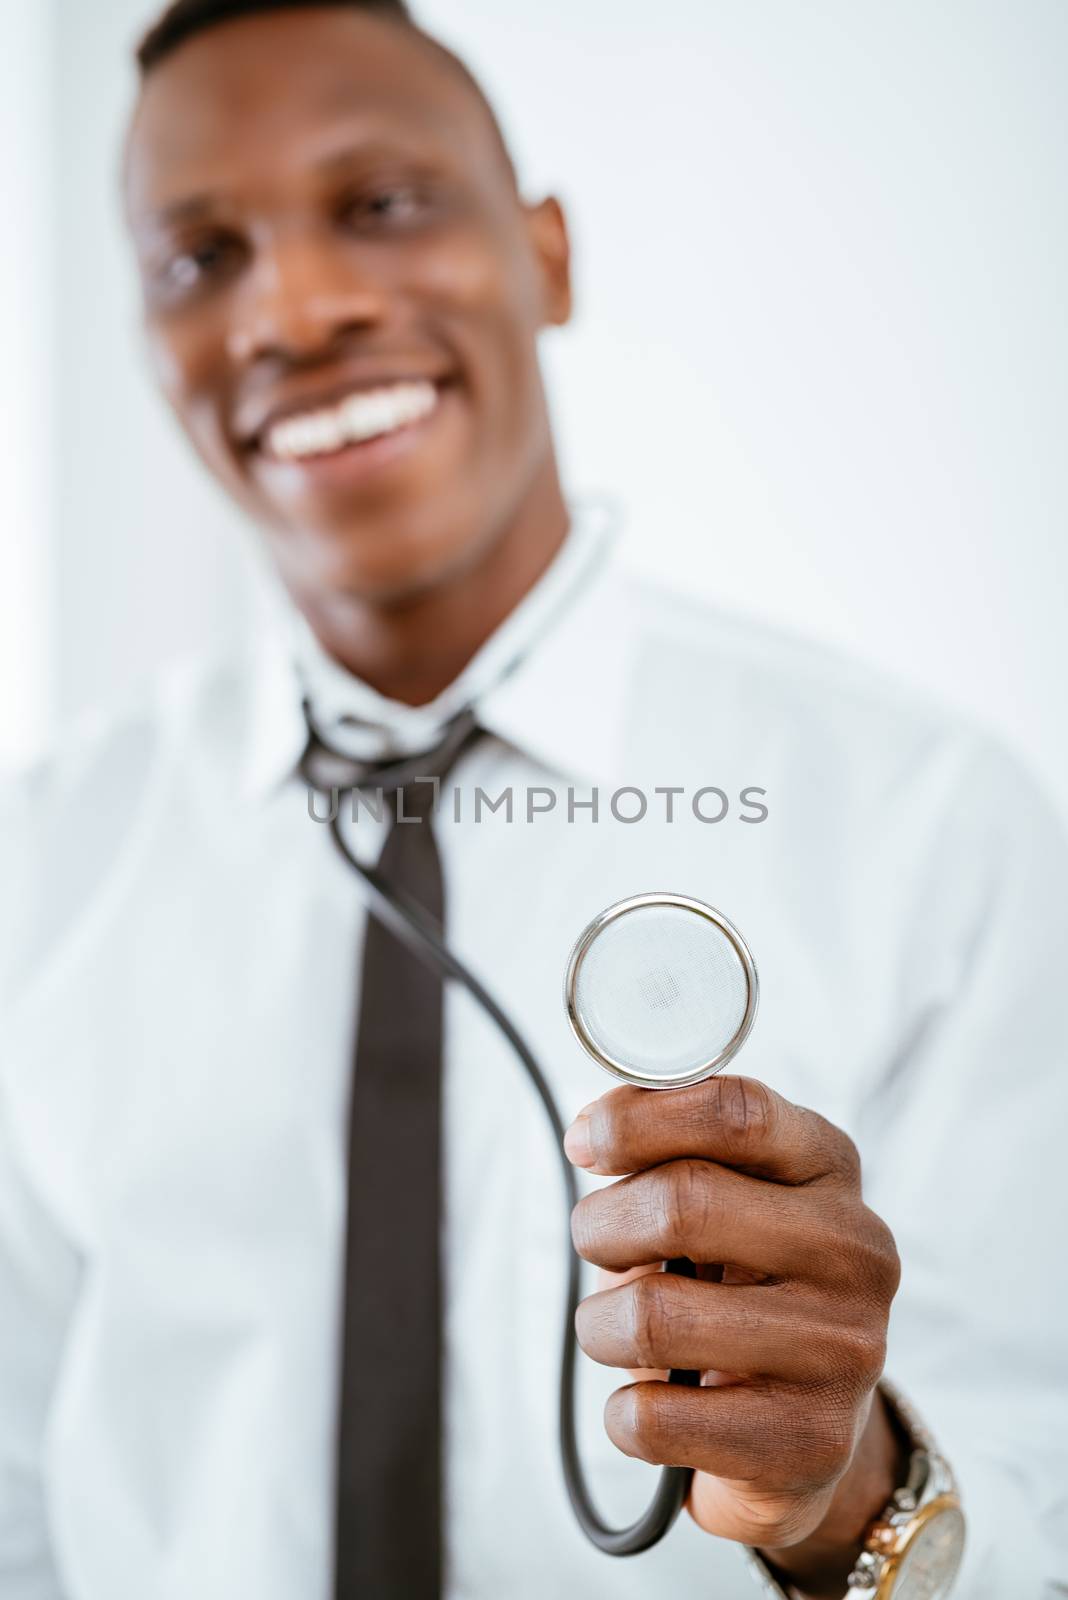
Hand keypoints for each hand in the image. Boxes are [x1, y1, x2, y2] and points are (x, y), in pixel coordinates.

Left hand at [565, 1076, 902, 1587]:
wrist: (802, 1428)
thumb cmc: (738, 1285)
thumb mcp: (721, 1194)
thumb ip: (667, 1147)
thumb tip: (592, 1131)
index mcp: (829, 1165)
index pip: (736, 1113)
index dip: (638, 1121)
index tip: (585, 1143)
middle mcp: (855, 1248)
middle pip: (682, 1202)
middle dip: (602, 1225)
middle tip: (597, 1245)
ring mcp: (843, 1347)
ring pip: (653, 1316)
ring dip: (600, 1326)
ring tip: (616, 1331)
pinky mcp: (812, 1440)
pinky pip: (655, 1417)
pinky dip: (623, 1414)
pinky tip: (652, 1405)